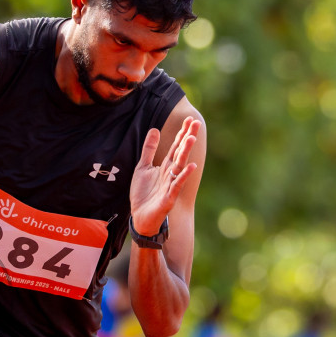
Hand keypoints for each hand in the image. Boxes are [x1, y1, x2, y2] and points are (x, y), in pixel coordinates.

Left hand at [128, 117, 199, 236]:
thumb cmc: (143, 194)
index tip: (189, 119)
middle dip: (187, 138)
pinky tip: (190, 166)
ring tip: (191, 138)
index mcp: (165, 166)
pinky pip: (177, 185)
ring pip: (179, 166)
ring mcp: (171, 185)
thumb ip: (149, 150)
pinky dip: (183, 176)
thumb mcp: (143, 167)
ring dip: (185, 152)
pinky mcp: (169, 198)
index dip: (181, 133)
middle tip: (196, 123)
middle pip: (180, 153)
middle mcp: (170, 173)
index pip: (175, 146)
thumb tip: (154, 129)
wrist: (140, 217)